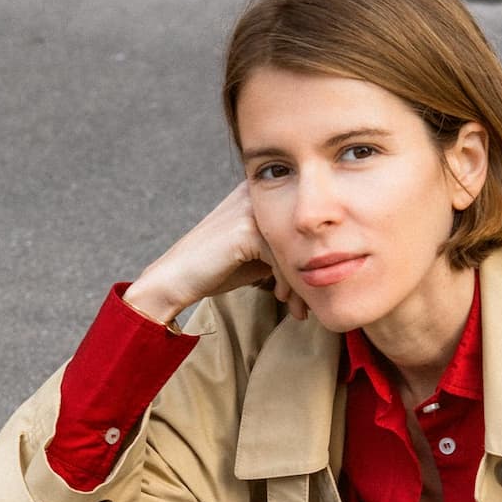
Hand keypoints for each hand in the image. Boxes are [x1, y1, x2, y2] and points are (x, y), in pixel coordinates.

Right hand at [125, 180, 309, 325]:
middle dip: (309, 272)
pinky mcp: (246, 228)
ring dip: (300, 282)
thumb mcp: (259, 253)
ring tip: (299, 307)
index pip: (301, 223)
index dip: (310, 258)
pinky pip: (281, 257)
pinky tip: (281, 298)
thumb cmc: (218, 268)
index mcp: (261, 194)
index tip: (312, 290)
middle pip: (302, 234)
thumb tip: (324, 263)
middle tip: (309, 304)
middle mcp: (257, 194)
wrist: (178, 277)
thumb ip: (284, 247)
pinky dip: (285, 281)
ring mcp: (251, 209)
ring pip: (295, 247)